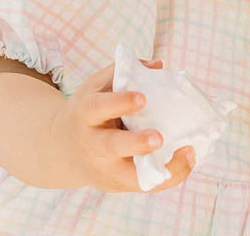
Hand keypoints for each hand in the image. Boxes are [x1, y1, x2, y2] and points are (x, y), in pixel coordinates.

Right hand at [48, 57, 195, 191]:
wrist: (61, 149)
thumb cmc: (87, 111)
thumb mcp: (95, 86)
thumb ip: (123, 73)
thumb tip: (158, 65)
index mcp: (85, 114)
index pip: (99, 107)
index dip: (120, 103)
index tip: (142, 98)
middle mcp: (92, 144)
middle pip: (111, 147)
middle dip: (135, 143)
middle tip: (159, 137)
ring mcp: (104, 168)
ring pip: (131, 176)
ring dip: (159, 168)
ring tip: (186, 154)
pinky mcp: (117, 184)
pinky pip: (144, 184)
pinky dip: (168, 175)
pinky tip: (187, 160)